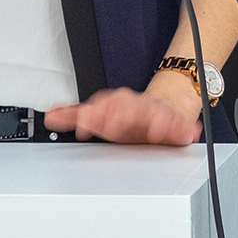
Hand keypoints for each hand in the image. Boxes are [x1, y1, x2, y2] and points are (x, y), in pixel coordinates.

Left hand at [43, 77, 201, 145]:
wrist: (164, 108)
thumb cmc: (130, 118)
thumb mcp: (101, 117)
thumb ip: (75, 116)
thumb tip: (50, 117)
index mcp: (116, 105)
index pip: (102, 105)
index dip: (92, 114)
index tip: (83, 123)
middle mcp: (135, 106)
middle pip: (126, 107)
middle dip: (119, 117)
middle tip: (112, 127)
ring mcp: (155, 113)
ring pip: (153, 113)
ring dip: (154, 121)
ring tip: (155, 130)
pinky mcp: (175, 122)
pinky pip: (179, 124)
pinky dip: (183, 128)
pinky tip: (187, 133)